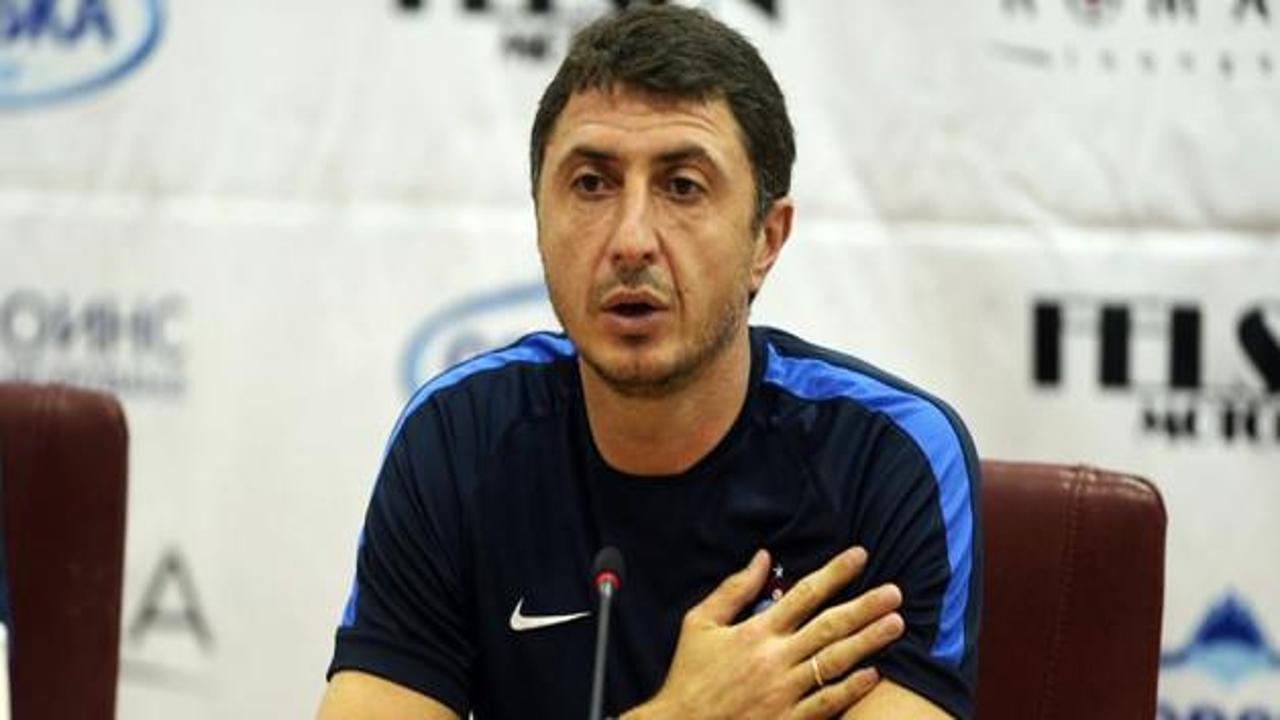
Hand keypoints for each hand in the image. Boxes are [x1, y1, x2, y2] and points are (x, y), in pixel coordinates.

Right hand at [624, 547, 903, 719]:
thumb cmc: (689, 675)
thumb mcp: (699, 623)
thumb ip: (733, 589)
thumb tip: (762, 557)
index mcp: (755, 631)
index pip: (804, 594)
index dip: (835, 573)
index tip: (860, 555)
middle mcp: (774, 658)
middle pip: (829, 626)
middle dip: (865, 606)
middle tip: (894, 592)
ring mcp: (784, 691)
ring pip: (834, 661)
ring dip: (868, 641)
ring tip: (896, 623)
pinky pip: (826, 702)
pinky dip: (851, 688)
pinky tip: (874, 674)